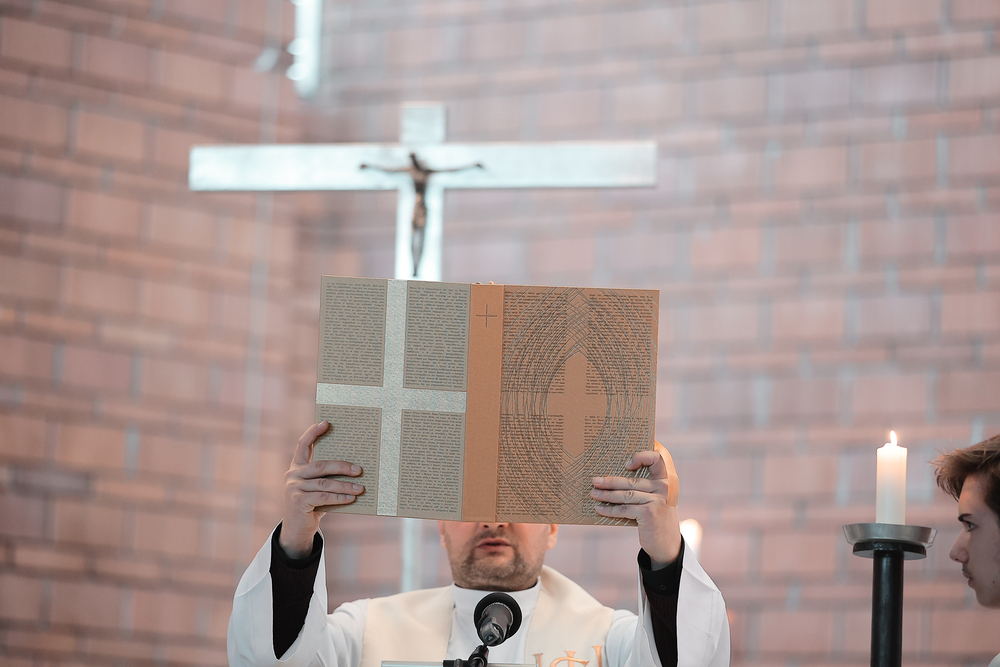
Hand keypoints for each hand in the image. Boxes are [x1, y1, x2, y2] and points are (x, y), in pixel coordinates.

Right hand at [280, 421, 364, 557]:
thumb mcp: (317, 487)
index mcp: (297, 467)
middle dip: (342, 466)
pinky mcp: (298, 502)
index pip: (303, 444)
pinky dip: (340, 498)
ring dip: (345, 485)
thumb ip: (327, 477)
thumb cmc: (313, 503)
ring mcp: (293, 488)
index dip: (313, 432)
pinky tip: (351, 498)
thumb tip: (355, 469)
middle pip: (321, 465)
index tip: (326, 422)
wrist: (298, 527)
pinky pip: (324, 497)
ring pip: (325, 483)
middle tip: (359, 470)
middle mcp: (292, 475)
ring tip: (361, 488)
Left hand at [590, 442, 681, 567]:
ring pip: (626, 494)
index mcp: (667, 480)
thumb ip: (646, 486)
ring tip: (593, 494)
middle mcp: (665, 487)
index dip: (643, 456)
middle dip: (610, 481)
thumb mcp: (657, 499)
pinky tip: (600, 509)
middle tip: (594, 481)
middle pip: (632, 480)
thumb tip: (614, 478)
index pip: (658, 459)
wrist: (667, 544)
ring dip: (606, 494)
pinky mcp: (649, 513)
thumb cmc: (657, 517)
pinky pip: (625, 509)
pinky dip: (610, 509)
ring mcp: (658, 500)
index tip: (627, 464)